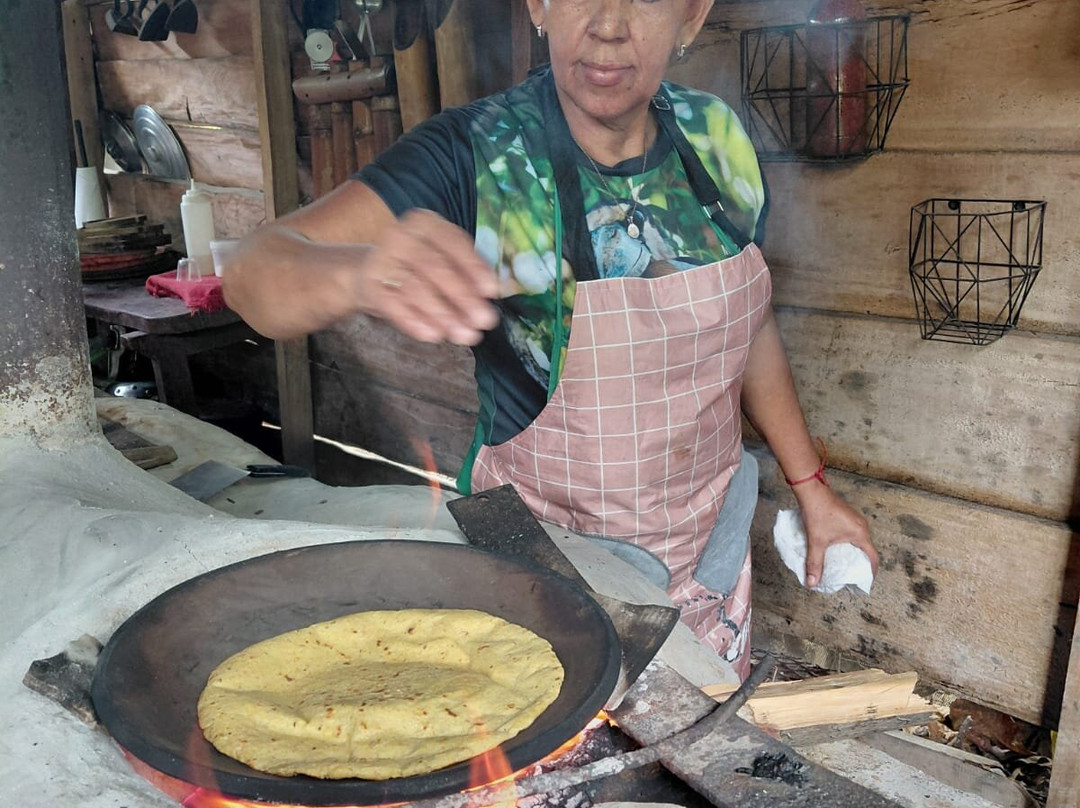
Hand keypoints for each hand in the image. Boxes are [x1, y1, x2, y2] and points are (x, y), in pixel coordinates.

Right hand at [359, 210, 499, 344]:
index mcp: (425, 223)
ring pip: (416, 288)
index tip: (492, 291)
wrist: (371, 272)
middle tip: (483, 321)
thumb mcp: (442, 258)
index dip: (474, 267)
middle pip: (435, 268)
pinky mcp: (370, 284)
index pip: (453, 243)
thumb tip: (491, 295)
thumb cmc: (417, 267)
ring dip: (442, 314)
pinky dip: (415, 322)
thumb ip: (466, 272)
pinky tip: (433, 335)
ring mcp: (382, 259)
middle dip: (463, 297)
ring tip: (463, 334)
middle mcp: (401, 236)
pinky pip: (394, 306)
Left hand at [794, 482, 877, 588]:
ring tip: (843, 565)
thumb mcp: (817, 541)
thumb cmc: (818, 513)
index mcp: (860, 533)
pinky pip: (852, 534)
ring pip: (858, 541)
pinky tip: (836, 549)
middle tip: (851, 575)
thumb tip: (812, 582)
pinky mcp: (847, 515)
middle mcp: (862, 526)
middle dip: (860, 563)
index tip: (865, 581)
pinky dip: (848, 544)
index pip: (873, 556)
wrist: (811, 490)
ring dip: (853, 553)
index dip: (871, 571)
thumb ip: (815, 563)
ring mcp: (855, 519)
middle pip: (866, 549)